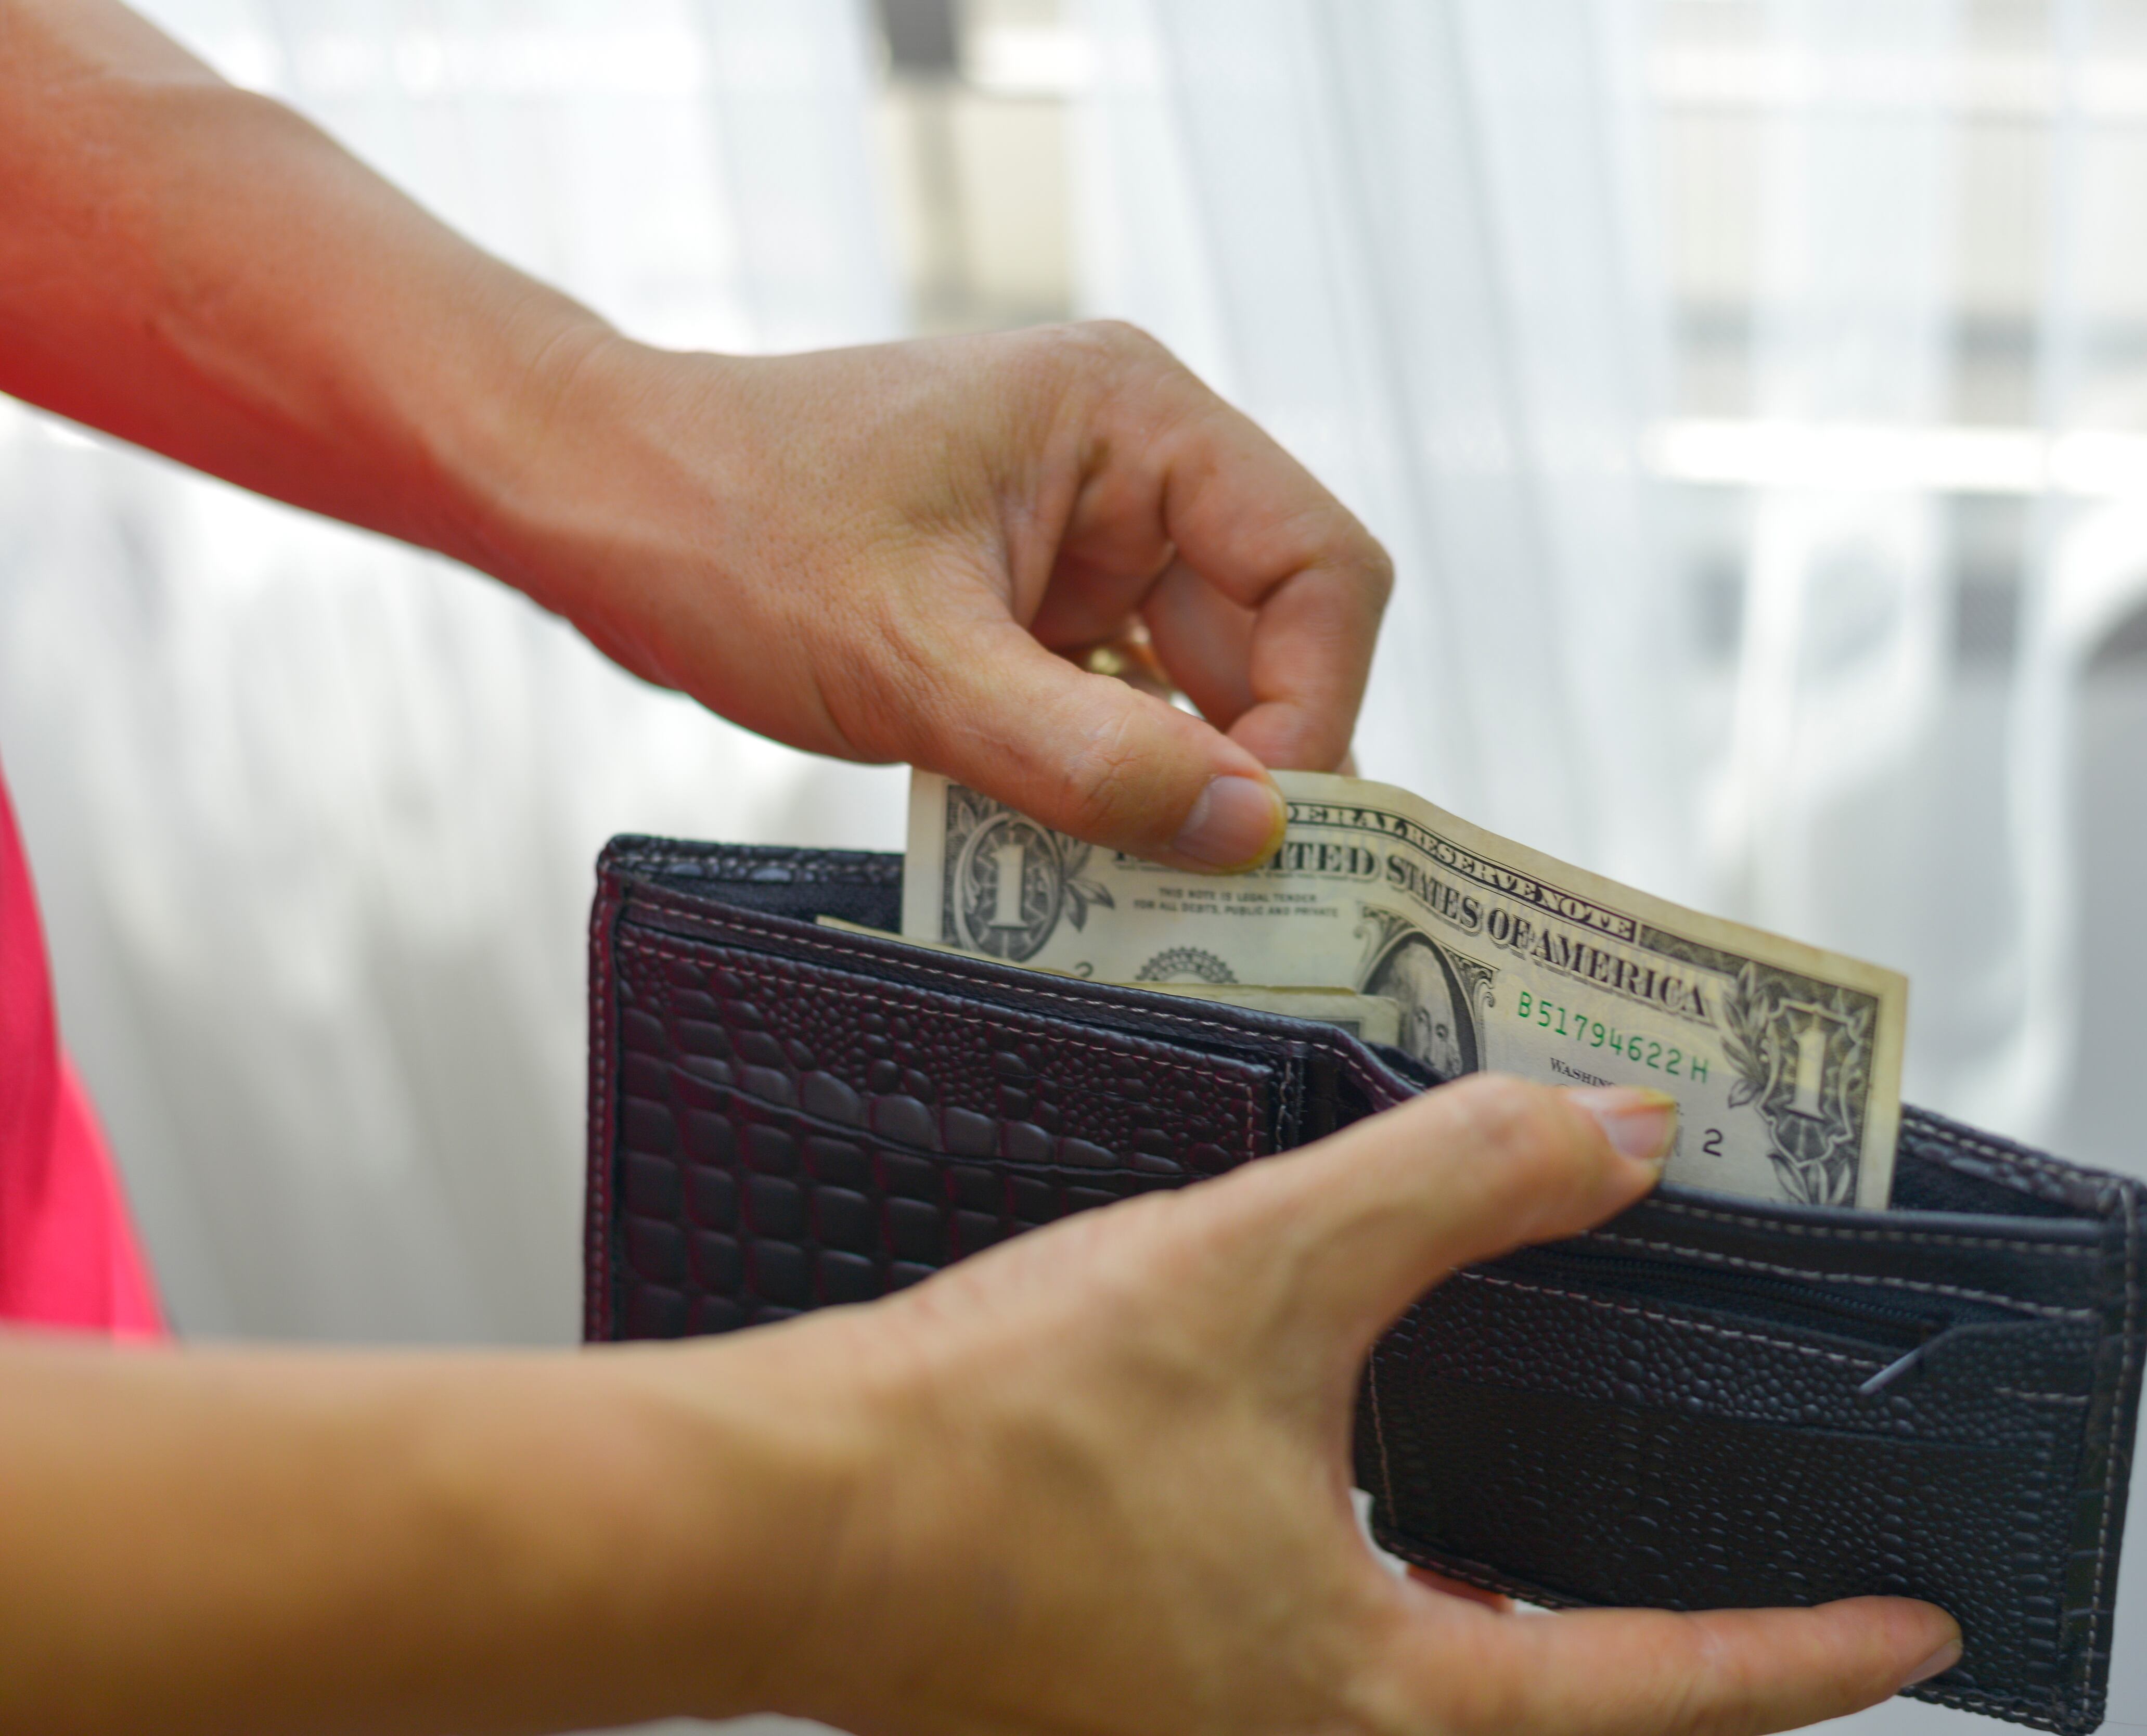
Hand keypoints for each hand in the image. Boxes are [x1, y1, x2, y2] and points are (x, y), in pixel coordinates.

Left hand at [481, 323, 1389, 870]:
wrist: (590, 499)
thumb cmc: (724, 528)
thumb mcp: (911, 660)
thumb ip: (1088, 756)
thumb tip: (1248, 834)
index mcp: (1132, 419)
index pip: (1322, 567)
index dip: (1313, 705)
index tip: (1252, 828)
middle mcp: (1129, 467)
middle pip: (1273, 636)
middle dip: (1245, 765)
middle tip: (1212, 891)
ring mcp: (1080, 538)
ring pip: (1197, 687)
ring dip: (1173, 787)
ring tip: (1135, 887)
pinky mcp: (1030, 604)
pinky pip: (1119, 707)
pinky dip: (1106, 783)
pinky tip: (1070, 854)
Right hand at [723, 1077, 1960, 1733]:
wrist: (772, 1516)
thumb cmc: (991, 1434)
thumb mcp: (1266, 1269)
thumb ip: (1457, 1183)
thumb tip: (1618, 1137)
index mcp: (1371, 1702)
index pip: (1661, 1693)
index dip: (1811, 1654)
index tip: (1920, 1622)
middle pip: (1560, 1721)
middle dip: (1682, 1664)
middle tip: (1780, 1591)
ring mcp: (1217, 1733)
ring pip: (1445, 1697)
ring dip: (1538, 1630)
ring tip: (1606, 1544)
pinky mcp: (1141, 1693)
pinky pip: (1340, 1662)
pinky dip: (1418, 1600)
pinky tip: (1402, 1508)